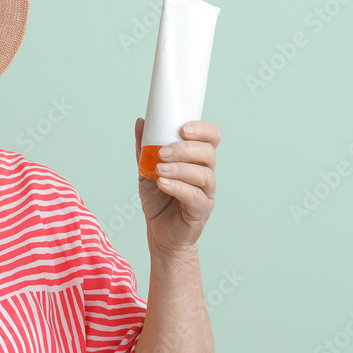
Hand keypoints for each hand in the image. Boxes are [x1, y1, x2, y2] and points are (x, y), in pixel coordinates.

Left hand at [134, 118, 219, 254]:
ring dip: (180, 168)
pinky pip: (196, 196)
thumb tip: (141, 122)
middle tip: (162, 153)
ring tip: (159, 170)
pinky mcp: (202, 210)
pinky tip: (162, 184)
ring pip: (204, 174)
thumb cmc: (158, 198)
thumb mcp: (146, 169)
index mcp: (196, 160)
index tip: (183, 128)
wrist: (159, 231)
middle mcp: (206, 173)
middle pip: (208, 153)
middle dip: (185, 149)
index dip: (202, 130)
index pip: (211, 138)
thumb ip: (144, 147)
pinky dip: (178, 187)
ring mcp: (206, 192)